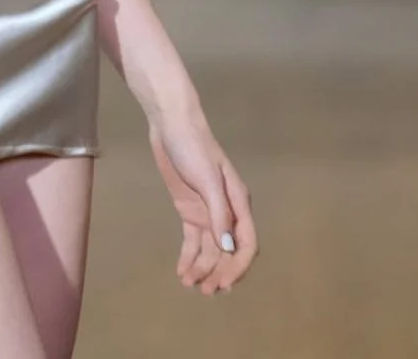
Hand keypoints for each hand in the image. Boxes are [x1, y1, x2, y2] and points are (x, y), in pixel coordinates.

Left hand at [148, 109, 257, 295]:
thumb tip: (228, 248)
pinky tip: (182, 272)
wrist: (171, 125)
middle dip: (219, 273)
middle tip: (205, 291)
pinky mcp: (189, 210)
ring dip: (203, 269)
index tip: (225, 284)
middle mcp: (225, 211)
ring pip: (210, 249)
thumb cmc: (193, 148)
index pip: (246, 243)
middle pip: (228, 251)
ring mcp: (207, 211)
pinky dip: (189, 257)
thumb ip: (218, 213)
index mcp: (237, 203)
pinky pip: (193, 240)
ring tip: (189, 284)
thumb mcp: (207, 179)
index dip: (238, 266)